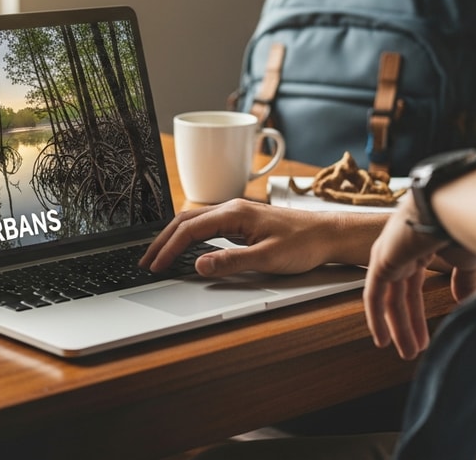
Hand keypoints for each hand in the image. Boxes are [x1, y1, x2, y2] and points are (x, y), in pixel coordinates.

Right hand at [140, 199, 370, 276]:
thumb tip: (199, 265)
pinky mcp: (243, 221)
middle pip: (186, 221)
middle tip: (147, 262)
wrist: (328, 234)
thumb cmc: (304, 243)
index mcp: (234, 213)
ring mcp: (237, 213)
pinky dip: (190, 236)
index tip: (155, 267)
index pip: (190, 229)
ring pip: (195, 221)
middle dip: (163, 241)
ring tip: (160, 255)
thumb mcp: (267, 258)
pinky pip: (207, 225)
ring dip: (175, 238)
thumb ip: (231, 262)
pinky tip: (187, 248)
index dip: (169, 249)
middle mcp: (232, 208)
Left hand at [364, 200, 475, 359]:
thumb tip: (464, 300)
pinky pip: (374, 294)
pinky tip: (382, 339)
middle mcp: (402, 247)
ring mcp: (390, 252)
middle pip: (401, 294)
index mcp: (422, 244)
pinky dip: (376, 318)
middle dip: (407, 324)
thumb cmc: (468, 223)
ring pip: (389, 297)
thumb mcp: (468, 259)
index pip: (414, 284)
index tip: (425, 335)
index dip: (418, 312)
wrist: (458, 205)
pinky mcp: (383, 258)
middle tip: (413, 350)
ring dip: (397, 327)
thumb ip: (464, 280)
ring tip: (406, 352)